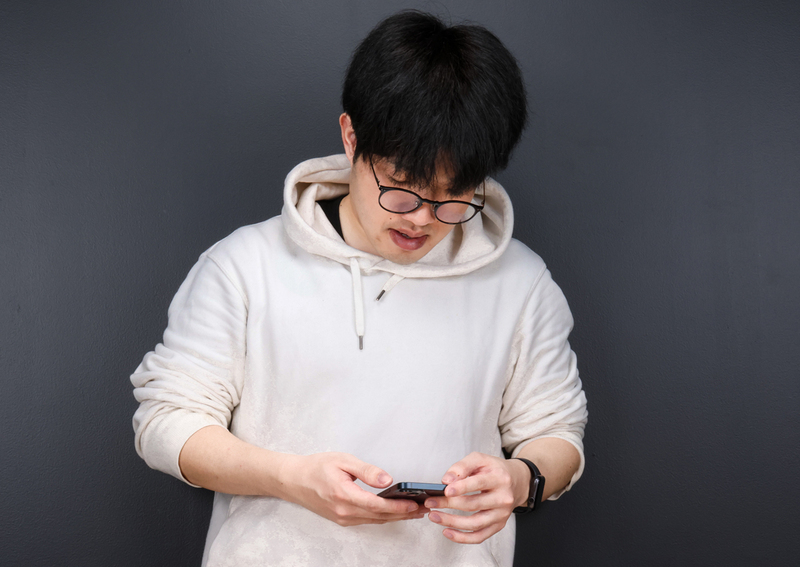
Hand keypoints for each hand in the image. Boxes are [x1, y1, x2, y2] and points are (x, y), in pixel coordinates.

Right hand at [280, 452, 428, 526]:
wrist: (293, 480)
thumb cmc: (316, 467)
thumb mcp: (342, 460)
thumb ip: (366, 470)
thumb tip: (387, 479)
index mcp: (344, 495)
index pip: (377, 505)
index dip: (398, 507)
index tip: (414, 505)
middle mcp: (344, 511)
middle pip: (380, 516)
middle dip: (403, 514)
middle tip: (423, 509)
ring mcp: (343, 518)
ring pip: (375, 520)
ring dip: (395, 517)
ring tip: (414, 511)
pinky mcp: (342, 519)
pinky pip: (367, 520)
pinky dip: (383, 517)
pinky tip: (393, 512)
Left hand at [424, 452, 529, 543]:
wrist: (515, 481)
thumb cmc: (494, 470)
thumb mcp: (479, 459)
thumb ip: (462, 466)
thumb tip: (447, 480)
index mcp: (499, 478)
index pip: (478, 483)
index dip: (461, 487)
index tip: (445, 490)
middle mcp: (503, 498)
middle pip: (473, 504)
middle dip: (448, 504)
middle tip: (430, 502)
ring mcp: (501, 514)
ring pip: (475, 523)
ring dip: (452, 522)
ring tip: (434, 516)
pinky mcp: (498, 525)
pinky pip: (480, 536)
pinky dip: (462, 537)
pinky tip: (447, 532)